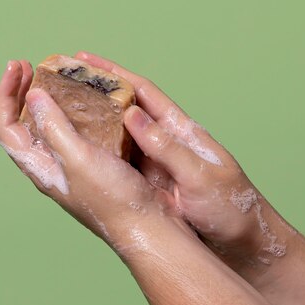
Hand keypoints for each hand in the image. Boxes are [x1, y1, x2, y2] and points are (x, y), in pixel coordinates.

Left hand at [0, 60, 178, 252]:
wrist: (147, 223)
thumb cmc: (112, 198)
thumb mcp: (78, 157)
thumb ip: (53, 126)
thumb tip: (31, 95)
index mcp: (40, 167)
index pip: (6, 127)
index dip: (4, 95)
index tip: (16, 66)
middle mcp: (51, 165)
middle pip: (23, 125)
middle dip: (20, 93)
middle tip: (27, 66)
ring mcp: (72, 164)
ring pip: (47, 126)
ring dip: (45, 99)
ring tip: (51, 76)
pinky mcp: (94, 162)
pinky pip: (74, 130)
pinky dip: (72, 109)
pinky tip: (85, 99)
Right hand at [73, 52, 294, 272]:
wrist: (244, 244)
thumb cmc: (231, 208)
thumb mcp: (199, 176)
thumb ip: (167, 147)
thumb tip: (132, 114)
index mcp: (180, 132)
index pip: (144, 94)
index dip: (115, 74)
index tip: (85, 60)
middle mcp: (165, 144)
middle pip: (125, 111)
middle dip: (97, 94)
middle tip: (62, 83)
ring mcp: (157, 166)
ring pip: (119, 138)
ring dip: (94, 124)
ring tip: (61, 113)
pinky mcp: (152, 187)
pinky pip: (121, 165)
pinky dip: (101, 155)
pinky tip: (81, 151)